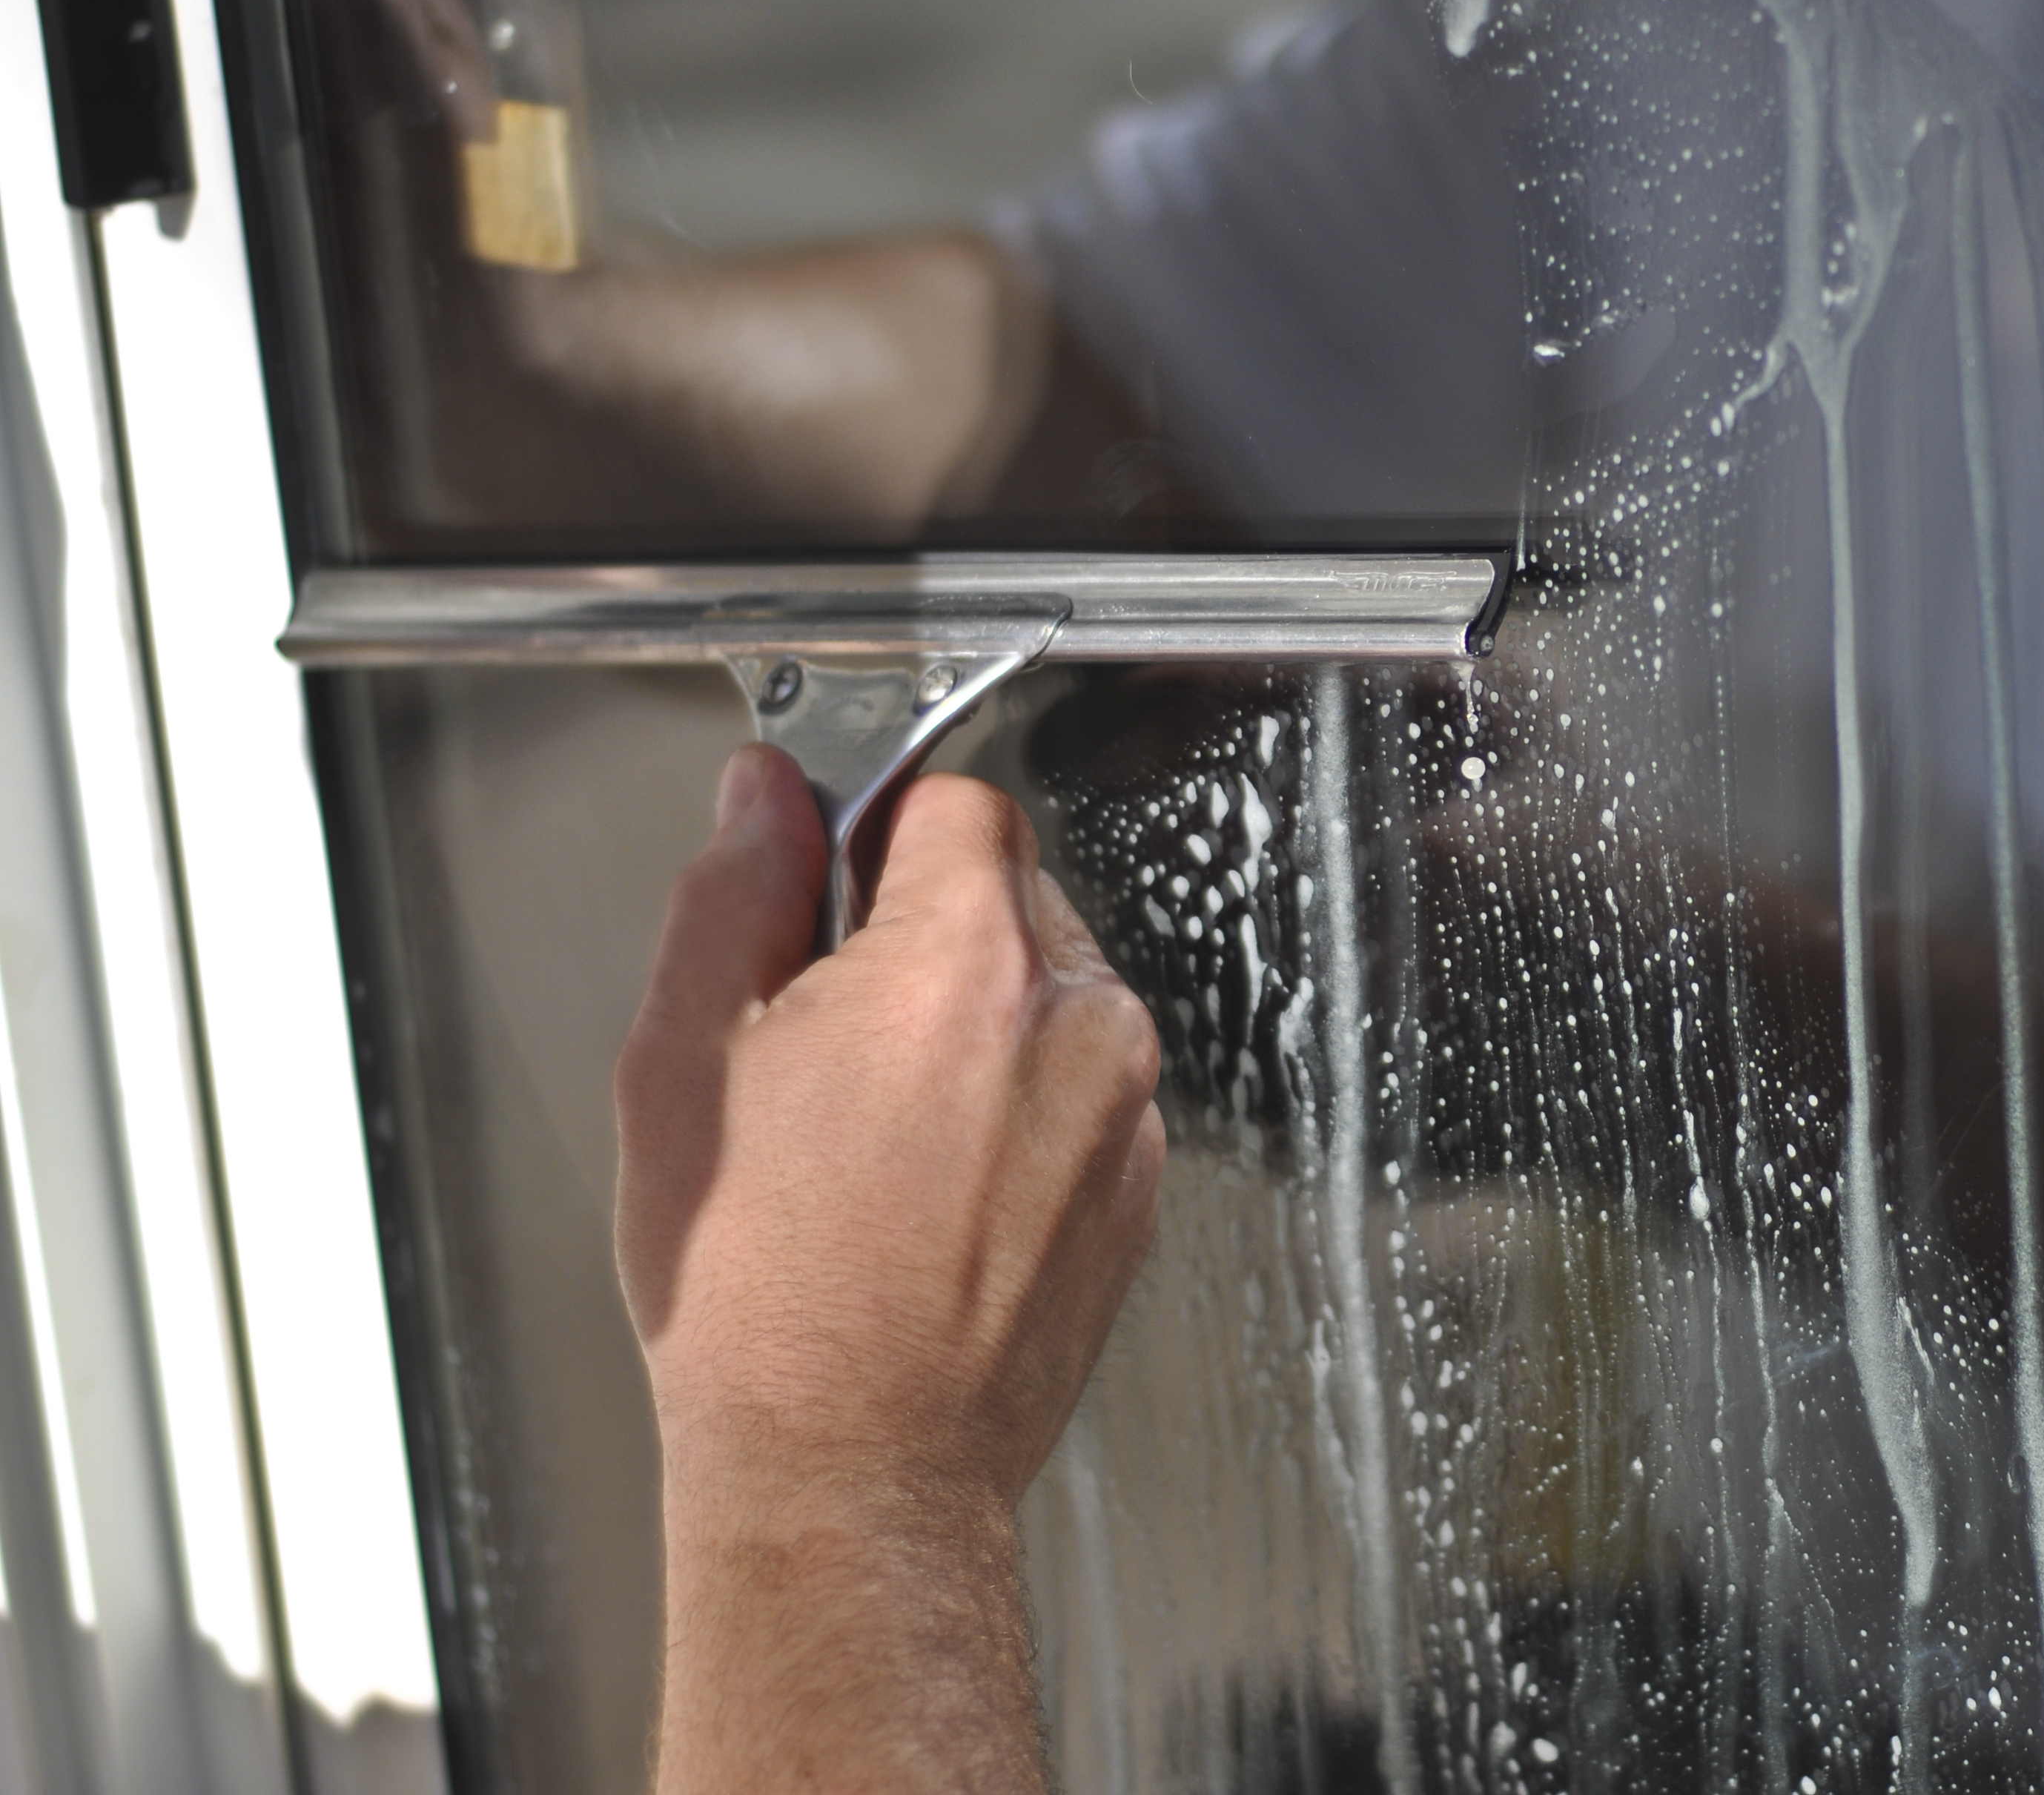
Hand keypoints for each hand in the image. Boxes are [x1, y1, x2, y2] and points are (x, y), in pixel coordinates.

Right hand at [614, 746, 1163, 1792]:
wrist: (851, 1470)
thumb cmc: (761, 1295)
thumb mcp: (683, 1060)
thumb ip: (731, 893)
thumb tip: (763, 796)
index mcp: (966, 962)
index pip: (957, 800)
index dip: (875, 829)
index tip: (824, 882)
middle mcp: (1077, 1019)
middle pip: (1011, 894)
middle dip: (922, 935)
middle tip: (824, 1038)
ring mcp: (1124, 1108)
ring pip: (1051, 994)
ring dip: (975, 1027)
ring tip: (874, 1136)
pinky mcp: (1138, 1185)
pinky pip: (1081, 1091)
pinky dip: (1017, 1111)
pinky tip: (931, 1190)